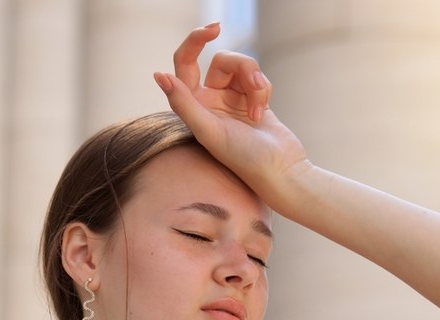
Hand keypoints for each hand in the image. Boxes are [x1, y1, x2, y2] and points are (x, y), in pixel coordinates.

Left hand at [153, 23, 309, 206]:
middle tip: (256, 85)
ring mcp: (231, 99)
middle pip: (222, 60)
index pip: (185, 62)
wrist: (280, 171)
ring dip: (256, 83)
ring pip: (243, 66)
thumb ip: (183, 103)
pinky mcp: (253, 100)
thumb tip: (159, 74)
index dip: (195, 40)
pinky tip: (264, 111)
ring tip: (260, 109)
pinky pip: (257, 78)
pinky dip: (264, 90)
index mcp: (191, 106)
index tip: (215, 29)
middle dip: (242, 68)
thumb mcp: (209, 131)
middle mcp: (208, 100)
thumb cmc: (242, 158)